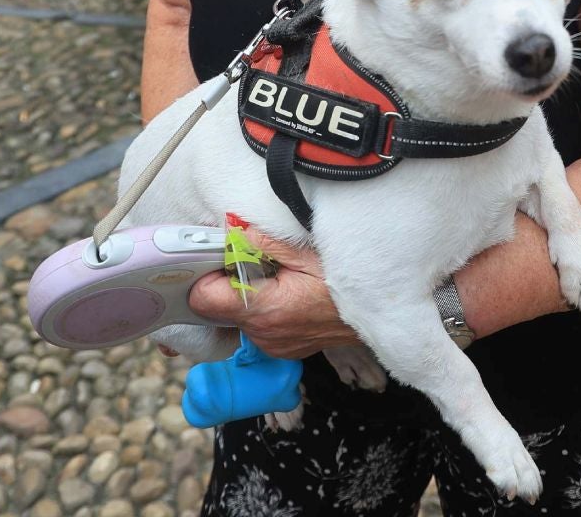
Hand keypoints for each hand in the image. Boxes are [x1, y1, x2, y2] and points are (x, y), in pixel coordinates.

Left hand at [185, 226, 359, 359]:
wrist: (376, 313)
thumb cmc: (347, 282)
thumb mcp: (307, 252)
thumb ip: (264, 242)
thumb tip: (233, 232)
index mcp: (266, 310)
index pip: (204, 298)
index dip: (207, 274)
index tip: (220, 257)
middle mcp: (263, 335)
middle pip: (218, 307)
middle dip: (228, 281)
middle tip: (256, 261)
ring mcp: (271, 345)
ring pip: (236, 316)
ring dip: (246, 295)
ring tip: (278, 278)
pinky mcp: (279, 348)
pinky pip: (255, 325)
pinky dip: (262, 308)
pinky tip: (285, 294)